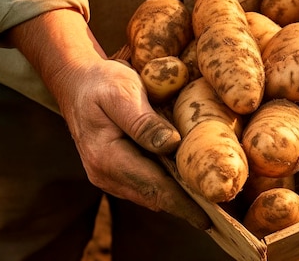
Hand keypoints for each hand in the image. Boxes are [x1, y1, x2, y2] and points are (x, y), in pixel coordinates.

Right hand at [7, 9, 210, 229]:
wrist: (77, 82)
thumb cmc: (101, 83)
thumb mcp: (123, 93)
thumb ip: (144, 122)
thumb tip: (171, 145)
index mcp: (107, 157)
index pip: (153, 188)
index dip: (183, 204)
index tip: (209, 217)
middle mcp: (104, 174)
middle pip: (154, 197)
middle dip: (187, 206)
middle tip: (221, 213)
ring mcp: (108, 175)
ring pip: (150, 194)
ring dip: (179, 198)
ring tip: (211, 202)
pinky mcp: (114, 171)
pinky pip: (145, 184)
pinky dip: (167, 186)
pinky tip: (189, 184)